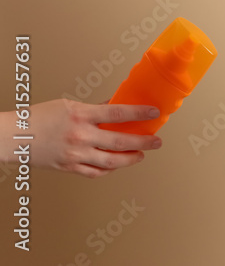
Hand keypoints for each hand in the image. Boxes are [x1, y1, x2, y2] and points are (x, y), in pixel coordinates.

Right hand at [29, 99, 161, 177]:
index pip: (119, 113)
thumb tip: (116, 104)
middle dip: (143, 142)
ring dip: (131, 159)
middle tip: (157, 142)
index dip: (140, 113)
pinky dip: (109, 169)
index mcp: (82, 116)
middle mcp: (81, 136)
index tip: (154, 113)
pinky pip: (95, 172)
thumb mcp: (70, 105)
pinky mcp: (69, 167)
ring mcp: (75, 154)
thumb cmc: (39, 118)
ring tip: (141, 155)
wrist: (15, 137)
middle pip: (120, 141)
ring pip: (111, 161)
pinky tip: (116, 165)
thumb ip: (95, 107)